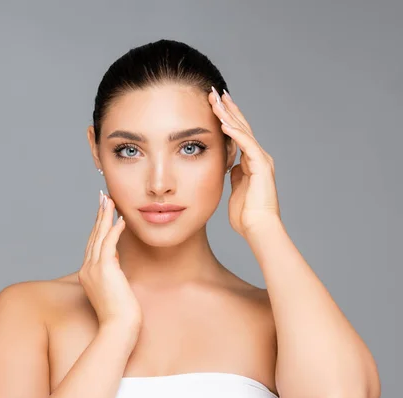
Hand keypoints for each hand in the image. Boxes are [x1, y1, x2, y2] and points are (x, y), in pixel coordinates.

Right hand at [78, 191, 142, 334]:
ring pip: (99, 236)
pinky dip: (114, 230)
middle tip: (103, 197)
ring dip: (105, 216)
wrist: (118, 328)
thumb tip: (117, 267)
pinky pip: (109, 244)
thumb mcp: (113, 291)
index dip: (97, 226)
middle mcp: (88, 269)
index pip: (93, 244)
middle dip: (99, 215)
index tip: (102, 211)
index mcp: (88, 274)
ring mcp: (94, 269)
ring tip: (110, 200)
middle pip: (93, 236)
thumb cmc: (120, 315)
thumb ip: (112, 276)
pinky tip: (120, 219)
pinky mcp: (105, 269)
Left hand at [209, 87, 281, 237]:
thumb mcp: (236, 190)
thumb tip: (229, 168)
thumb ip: (234, 176)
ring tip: (216, 99)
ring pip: (243, 131)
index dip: (227, 118)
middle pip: (241, 126)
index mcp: (252, 162)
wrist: (258, 228)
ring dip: (228, 114)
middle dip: (227, 108)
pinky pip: (246, 144)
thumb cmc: (246, 215)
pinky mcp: (261, 166)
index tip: (215, 105)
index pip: (238, 134)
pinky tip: (223, 121)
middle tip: (214, 92)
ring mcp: (261, 160)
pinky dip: (234, 132)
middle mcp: (259, 157)